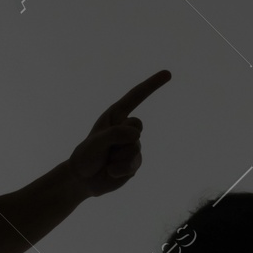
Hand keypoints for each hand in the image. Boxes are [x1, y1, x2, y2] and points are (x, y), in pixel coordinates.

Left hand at [67, 70, 171, 196]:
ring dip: (117, 157)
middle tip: (105, 148)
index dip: (152, 85)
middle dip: (120, 138)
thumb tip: (136, 136)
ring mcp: (133, 145)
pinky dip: (119, 170)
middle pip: (137, 126)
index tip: (168, 73)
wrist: (84, 179)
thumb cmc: (86, 155)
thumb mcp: (96, 141)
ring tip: (106, 160)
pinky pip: (133, 164)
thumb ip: (114, 134)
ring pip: (135, 148)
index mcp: (116, 115)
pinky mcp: (135, 162)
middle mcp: (126, 128)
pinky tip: (111, 171)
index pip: (136, 96)